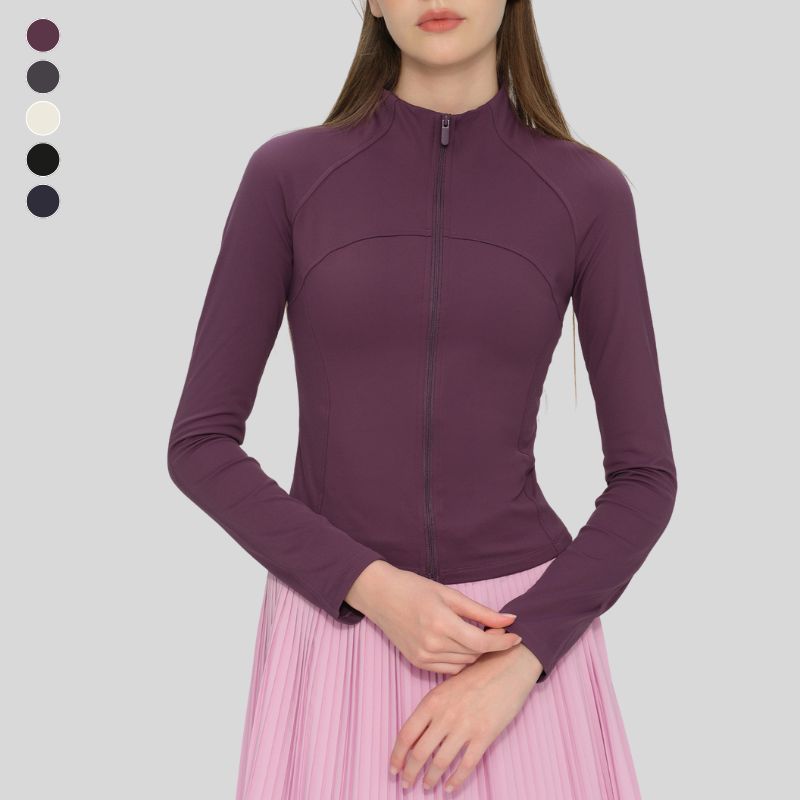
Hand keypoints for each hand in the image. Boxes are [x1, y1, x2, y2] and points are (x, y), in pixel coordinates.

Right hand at [346, 560, 522, 673]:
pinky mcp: (418, 662)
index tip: (517, 637)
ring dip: (475, 652)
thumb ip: (481, 611)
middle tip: (498, 631)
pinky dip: (460, 658)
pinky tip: (459, 644)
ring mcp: (423, 656)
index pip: (481, 642)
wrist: (380, 596)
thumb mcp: (450, 594)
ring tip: (477, 636)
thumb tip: (510, 620)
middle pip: (475, 654)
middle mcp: (432, 644)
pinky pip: (449, 668)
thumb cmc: (415, 588)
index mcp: (441, 623)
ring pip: (464, 664)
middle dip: (490, 644)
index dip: (503, 642)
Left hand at [389, 632, 543, 793]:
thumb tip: (417, 734)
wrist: (507, 666)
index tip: (393, 769)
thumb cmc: (477, 672)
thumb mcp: (447, 685)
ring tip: (426, 787)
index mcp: (432, 701)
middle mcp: (445, 715)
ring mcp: (464, 726)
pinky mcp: (484, 735)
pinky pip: (466, 765)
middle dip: (410, 773)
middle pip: (420, 753)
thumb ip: (432, 708)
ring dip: (430, 779)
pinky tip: (450, 788)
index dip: (397, 756)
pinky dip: (456, 780)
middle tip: (405, 784)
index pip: (406, 734)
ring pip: (440, 763)